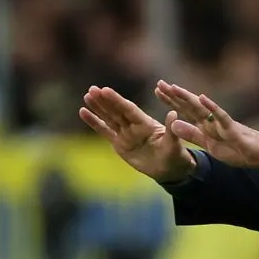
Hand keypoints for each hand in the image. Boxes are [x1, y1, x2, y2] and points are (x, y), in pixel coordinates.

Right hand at [78, 86, 196, 183]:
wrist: (169, 169)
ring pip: (109, 118)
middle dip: (104, 101)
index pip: (128, 110)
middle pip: (116, 111)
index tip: (105, 90)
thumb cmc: (175, 155)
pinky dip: (94, 122)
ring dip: (98, 107)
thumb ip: (171, 129)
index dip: (117, 100)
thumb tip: (173, 113)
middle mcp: (134, 126)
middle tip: (92, 89)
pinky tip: (83, 112)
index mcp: (146, 124)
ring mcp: (125, 134)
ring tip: (87, 95)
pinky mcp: (119, 143)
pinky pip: (104, 131)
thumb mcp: (174, 143)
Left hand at [155, 80, 258, 170]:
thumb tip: (173, 124)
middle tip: (160, 83)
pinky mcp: (232, 128)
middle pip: (189, 106)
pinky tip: (203, 98)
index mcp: (204, 125)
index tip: (157, 90)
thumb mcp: (208, 144)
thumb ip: (192, 134)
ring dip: (188, 98)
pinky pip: (221, 116)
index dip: (171, 101)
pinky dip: (212, 107)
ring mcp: (220, 123)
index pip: (184, 110)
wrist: (258, 155)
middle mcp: (210, 120)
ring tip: (175, 88)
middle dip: (175, 95)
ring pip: (202, 108)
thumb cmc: (235, 149)